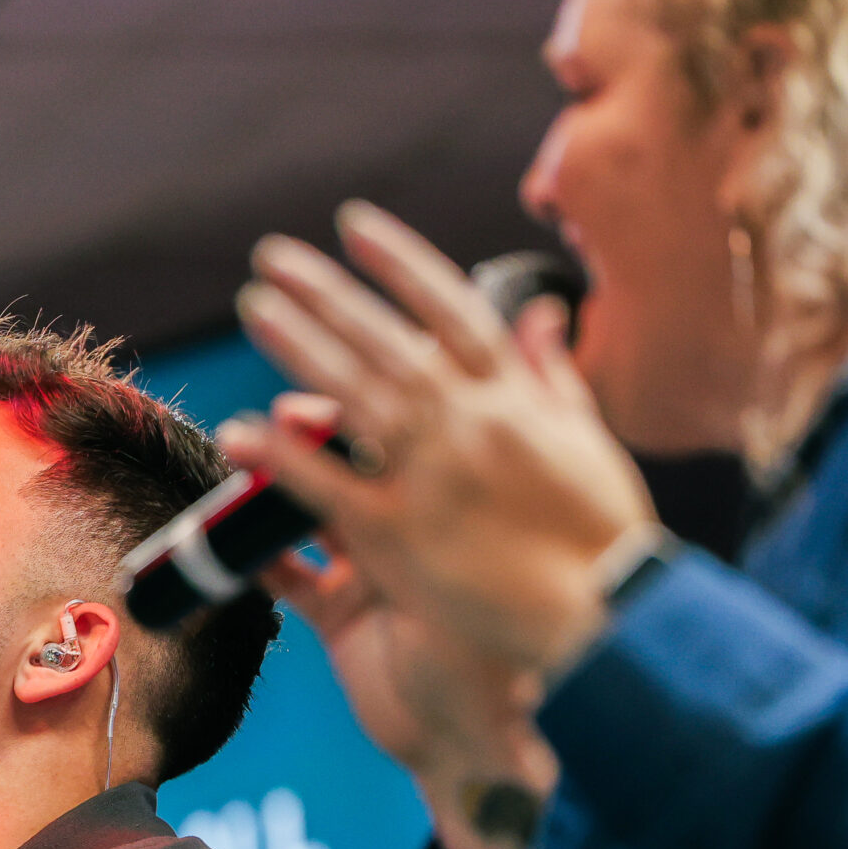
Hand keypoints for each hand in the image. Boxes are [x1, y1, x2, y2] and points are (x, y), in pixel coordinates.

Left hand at [233, 202, 655, 676]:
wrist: (604, 623)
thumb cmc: (603, 542)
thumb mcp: (588, 444)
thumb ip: (552, 376)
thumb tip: (543, 314)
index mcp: (515, 399)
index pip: (450, 310)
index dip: (399, 263)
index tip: (354, 225)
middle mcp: (470, 424)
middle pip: (386, 341)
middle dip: (328, 293)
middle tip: (271, 257)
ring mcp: (431, 478)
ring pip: (352, 397)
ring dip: (299, 347)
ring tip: (255, 309)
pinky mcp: (400, 540)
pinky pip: (327, 492)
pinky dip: (284, 460)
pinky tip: (244, 431)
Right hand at [241, 399, 559, 848]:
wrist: (474, 745)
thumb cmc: (500, 661)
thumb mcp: (469, 579)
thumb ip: (445, 512)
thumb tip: (463, 458)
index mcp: (453, 513)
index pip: (409, 444)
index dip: (374, 417)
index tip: (339, 396)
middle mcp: (414, 532)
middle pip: (355, 466)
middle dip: (315, 440)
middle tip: (281, 418)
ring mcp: (373, 573)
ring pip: (313, 514)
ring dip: (274, 493)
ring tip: (243, 468)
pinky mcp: (339, 616)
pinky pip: (289, 577)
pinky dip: (255, 558)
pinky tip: (227, 538)